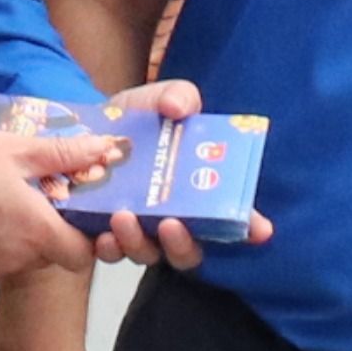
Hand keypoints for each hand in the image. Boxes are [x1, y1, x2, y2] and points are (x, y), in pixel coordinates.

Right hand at [0, 125, 126, 288]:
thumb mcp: (13, 149)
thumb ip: (63, 154)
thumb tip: (104, 150)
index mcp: (36, 231)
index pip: (81, 256)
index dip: (80, 238)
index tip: (70, 216)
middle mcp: (14, 260)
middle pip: (44, 255)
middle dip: (40, 230)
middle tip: (21, 197)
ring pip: (10, 260)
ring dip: (6, 238)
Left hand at [71, 80, 277, 272]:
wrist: (91, 126)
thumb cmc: (139, 119)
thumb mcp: (162, 99)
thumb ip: (178, 97)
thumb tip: (178, 108)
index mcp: (198, 192)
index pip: (231, 217)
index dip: (250, 227)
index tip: (260, 229)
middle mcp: (173, 219)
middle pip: (188, 250)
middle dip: (182, 244)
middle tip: (172, 224)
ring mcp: (139, 232)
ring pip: (146, 253)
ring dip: (137, 243)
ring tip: (124, 217)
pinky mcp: (106, 235)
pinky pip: (110, 253)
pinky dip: (108, 248)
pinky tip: (103, 234)